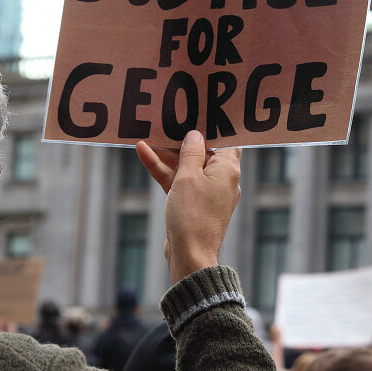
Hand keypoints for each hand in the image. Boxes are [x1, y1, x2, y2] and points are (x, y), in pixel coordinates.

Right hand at [136, 131, 241, 283]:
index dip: (212, 128)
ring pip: (187, 166)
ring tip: (148, 135)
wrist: (189, 257)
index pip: (226, 141)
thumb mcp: (188, 177)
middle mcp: (222, 179)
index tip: (198, 114)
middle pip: (203, 152)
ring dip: (167, 153)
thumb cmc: (192, 216)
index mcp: (228, 170)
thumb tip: (195, 135)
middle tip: (167, 122)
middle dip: (183, 139)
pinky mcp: (192, 204)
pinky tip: (143, 153)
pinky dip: (164, 170)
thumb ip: (190, 153)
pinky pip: (179, 181)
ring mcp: (206, 192)